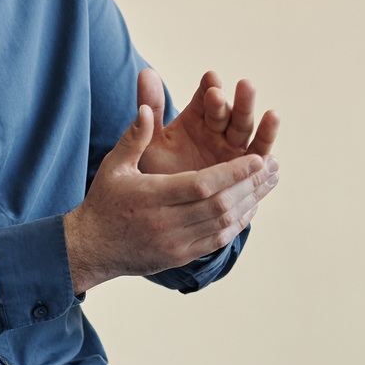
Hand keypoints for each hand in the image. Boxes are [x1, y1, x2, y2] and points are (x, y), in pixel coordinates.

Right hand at [64, 104, 278, 292]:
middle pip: (219, 205)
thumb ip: (134, 137)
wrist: (92, 248)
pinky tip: (251, 206)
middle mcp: (166, 222)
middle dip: (250, 185)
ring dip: (250, 201)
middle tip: (272, 166)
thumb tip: (146, 108)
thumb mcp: (114, 165)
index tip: (257, 158)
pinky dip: (238, 223)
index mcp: (152, 196)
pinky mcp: (181, 256)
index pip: (202, 185)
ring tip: (269, 182)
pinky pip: (217, 240)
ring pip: (223, 223)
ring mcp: (175, 243)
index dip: (233, 172)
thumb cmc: (104, 200)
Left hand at [136, 68, 279, 176]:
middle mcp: (219, 129)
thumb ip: (151, 107)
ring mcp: (234, 147)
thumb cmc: (157, 172)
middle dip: (234, 100)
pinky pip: (258, 153)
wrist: (168, 208)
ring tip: (264, 106)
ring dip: (254, 116)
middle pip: (229, 112)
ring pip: (246, 128)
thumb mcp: (151, 140)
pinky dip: (266, 139)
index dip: (209, 88)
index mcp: (196, 118)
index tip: (211, 79)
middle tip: (240, 87)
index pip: (205, 98)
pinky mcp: (247, 166)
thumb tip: (145, 71)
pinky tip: (273, 128)